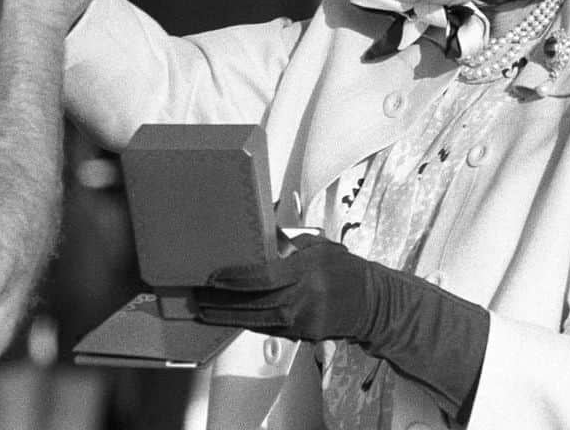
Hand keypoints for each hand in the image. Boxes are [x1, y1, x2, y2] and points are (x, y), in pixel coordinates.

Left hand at [192, 235, 385, 342]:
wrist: (371, 302)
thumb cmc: (343, 269)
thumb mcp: (317, 245)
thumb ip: (287, 242)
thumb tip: (258, 233)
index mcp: (306, 271)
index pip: (264, 278)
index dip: (236, 279)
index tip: (214, 278)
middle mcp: (303, 299)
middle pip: (254, 304)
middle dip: (222, 303)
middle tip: (198, 297)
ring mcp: (302, 321)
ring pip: (257, 320)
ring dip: (227, 317)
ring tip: (204, 309)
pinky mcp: (302, 336)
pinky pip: (268, 328)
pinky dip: (246, 323)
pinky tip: (229, 317)